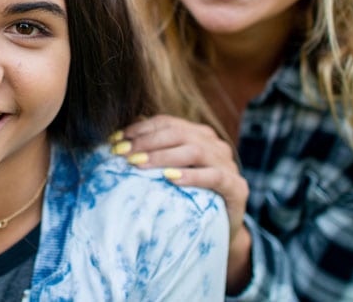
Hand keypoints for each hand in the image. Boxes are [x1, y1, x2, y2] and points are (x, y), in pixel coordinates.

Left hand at [115, 114, 252, 290]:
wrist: (219, 230)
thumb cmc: (188, 198)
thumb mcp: (169, 172)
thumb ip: (152, 154)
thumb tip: (116, 141)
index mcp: (199, 134)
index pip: (167, 122)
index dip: (141, 129)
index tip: (116, 140)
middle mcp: (215, 144)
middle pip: (178, 133)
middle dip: (147, 142)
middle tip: (123, 154)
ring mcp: (228, 164)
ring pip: (194, 151)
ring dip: (163, 156)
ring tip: (139, 164)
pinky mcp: (236, 187)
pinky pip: (214, 176)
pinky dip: (192, 176)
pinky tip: (170, 179)